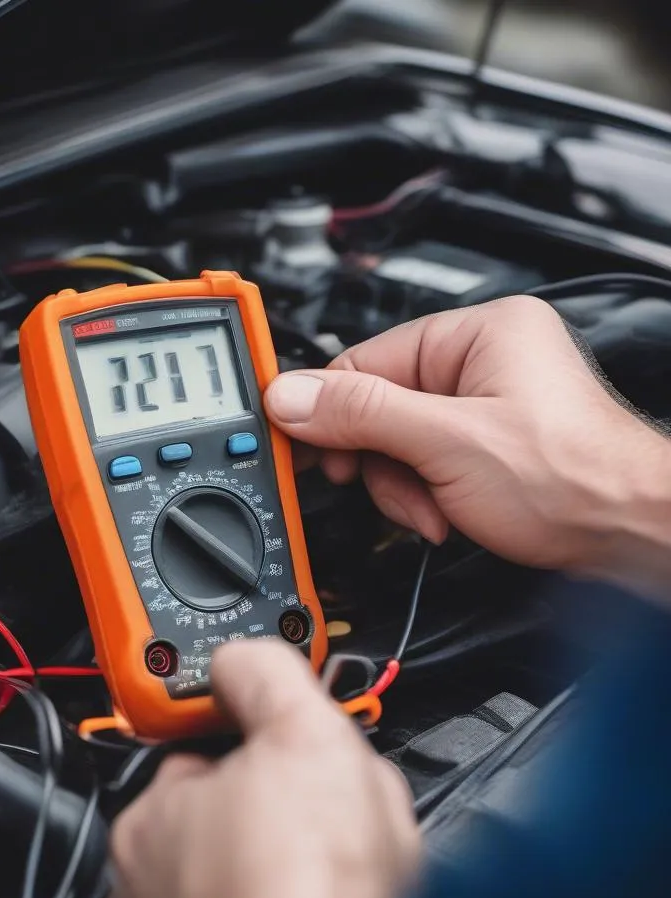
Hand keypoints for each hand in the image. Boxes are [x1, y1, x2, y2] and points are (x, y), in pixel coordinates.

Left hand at [110, 639, 419, 897]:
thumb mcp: (303, 730)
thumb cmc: (313, 895)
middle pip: (228, 812)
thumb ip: (265, 674)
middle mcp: (146, 888)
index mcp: (149, 818)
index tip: (293, 747)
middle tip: (329, 810)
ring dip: (289, 860)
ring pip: (248, 871)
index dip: (258, 740)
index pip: (201, 750)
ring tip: (338, 866)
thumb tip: (246, 657)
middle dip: (281, 802)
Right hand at [265, 297, 670, 592]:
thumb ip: (362, 415)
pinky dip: (422, 496)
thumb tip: (293, 396)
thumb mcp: (447, 443)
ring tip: (432, 510)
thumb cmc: (573, 480)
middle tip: (380, 484)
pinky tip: (446, 515)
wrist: (630, 537)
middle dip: (379, 460)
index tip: (297, 440)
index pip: (365, 359)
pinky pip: (421, 463)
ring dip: (401, 487)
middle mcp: (479, 360)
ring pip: (395, 443)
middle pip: (376, 406)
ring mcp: (481, 404)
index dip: (329, 407)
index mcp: (477, 333)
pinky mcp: (482, 444)